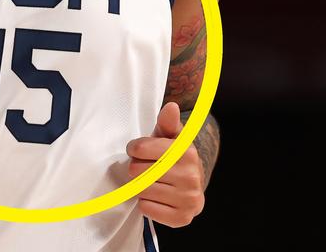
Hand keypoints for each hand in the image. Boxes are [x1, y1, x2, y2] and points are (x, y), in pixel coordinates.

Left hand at [125, 101, 204, 227]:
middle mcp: (191, 176)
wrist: (190, 185)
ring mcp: (188, 199)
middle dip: (136, 168)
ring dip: (140, 186)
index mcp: (186, 152)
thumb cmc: (171, 156)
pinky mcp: (182, 218)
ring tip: (151, 182)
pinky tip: (156, 198)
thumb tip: (171, 106)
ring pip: (141, 191)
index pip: (140, 148)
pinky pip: (146, 209)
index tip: (137, 149)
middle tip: (145, 168)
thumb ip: (167, 122)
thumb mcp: (170, 136)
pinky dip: (145, 204)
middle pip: (137, 171)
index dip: (134, 148)